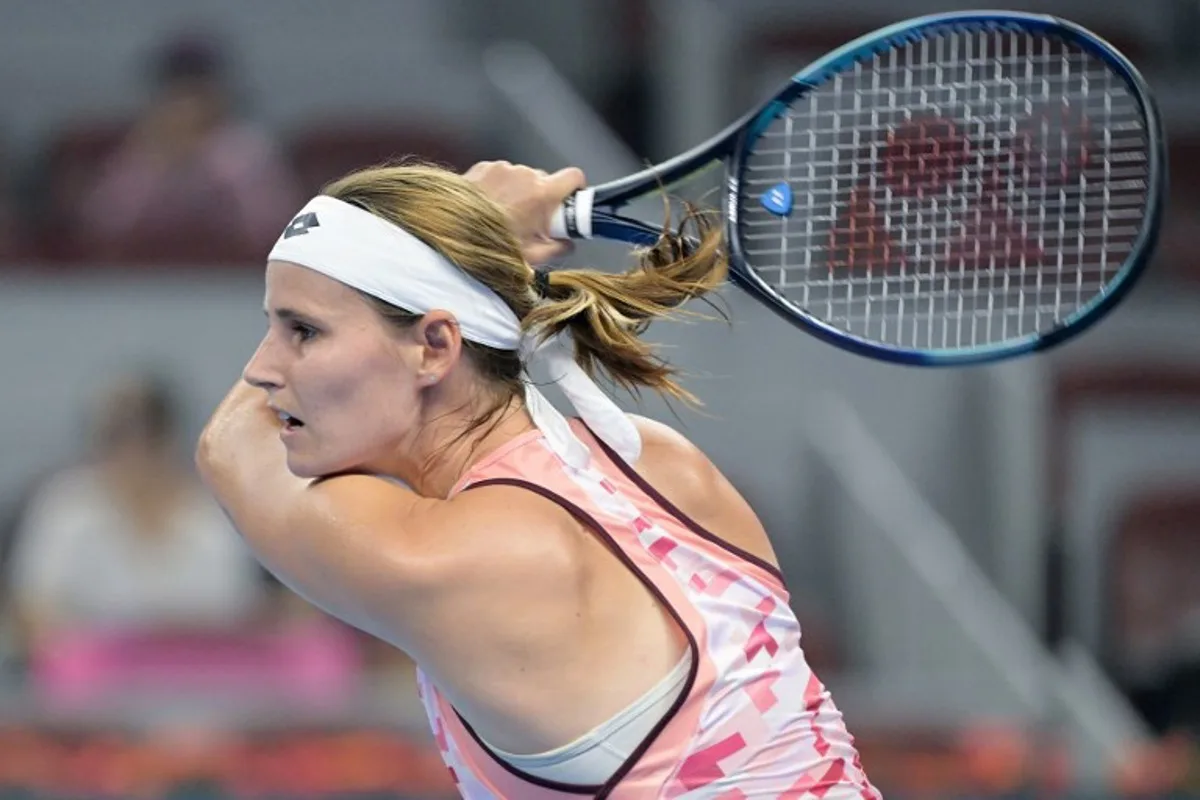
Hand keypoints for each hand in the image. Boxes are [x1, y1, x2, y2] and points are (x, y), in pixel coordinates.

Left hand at [463, 161, 586, 265]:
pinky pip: (502, 174)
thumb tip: (568, 243)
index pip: (574, 176)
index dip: (576, 189)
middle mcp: (523, 175)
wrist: (450, 234)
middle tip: (532, 220)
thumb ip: (559, 248)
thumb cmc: (489, 245)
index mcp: (541, 193)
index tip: (570, 202)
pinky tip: (490, 207)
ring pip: (522, 177)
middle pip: (546, 179)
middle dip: (543, 198)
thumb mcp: (533, 257)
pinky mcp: (484, 167)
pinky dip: (500, 188)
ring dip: (520, 193)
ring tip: (505, 215)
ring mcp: (502, 168)